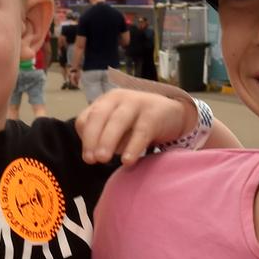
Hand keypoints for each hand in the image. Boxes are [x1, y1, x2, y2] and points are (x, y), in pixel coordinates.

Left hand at [75, 88, 193, 164]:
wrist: (173, 113)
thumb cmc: (139, 122)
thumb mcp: (118, 126)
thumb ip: (104, 136)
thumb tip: (93, 156)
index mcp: (105, 102)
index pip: (86, 118)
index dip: (85, 138)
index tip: (88, 157)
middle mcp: (118, 98)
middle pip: (98, 116)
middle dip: (92, 138)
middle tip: (90, 160)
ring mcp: (136, 103)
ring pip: (118, 121)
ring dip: (107, 141)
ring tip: (102, 159)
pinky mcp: (154, 113)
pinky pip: (141, 131)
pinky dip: (132, 146)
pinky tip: (127, 160)